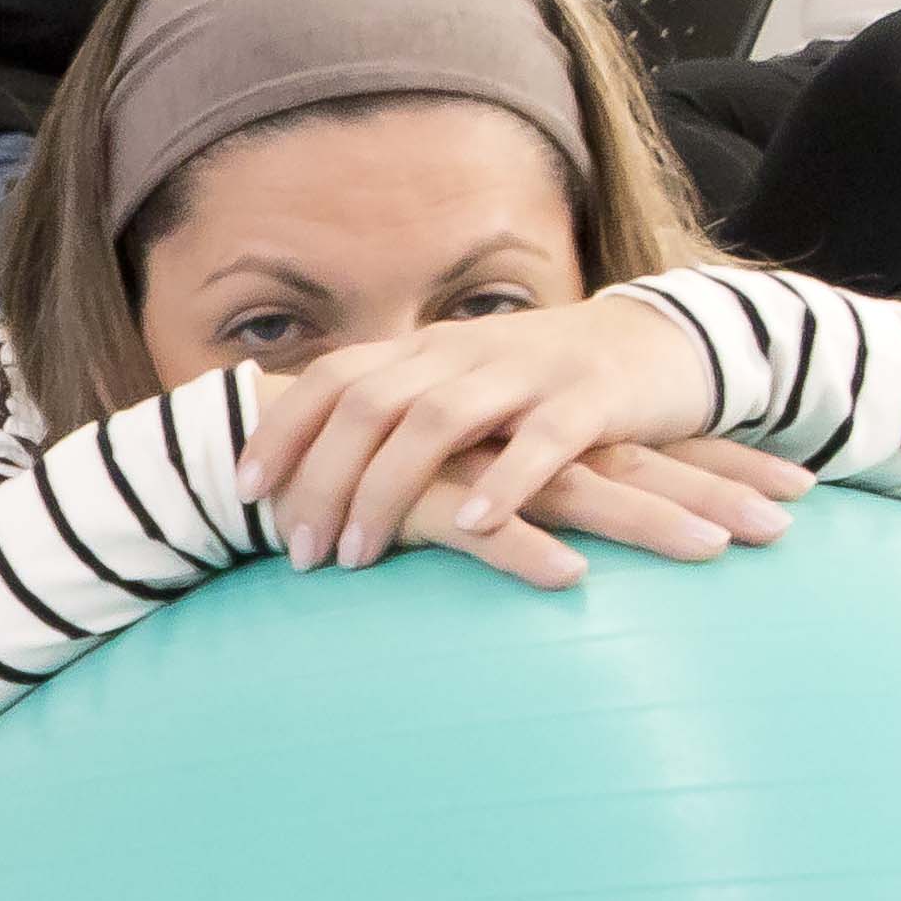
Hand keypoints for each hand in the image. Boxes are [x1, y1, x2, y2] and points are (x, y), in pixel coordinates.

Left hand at [234, 296, 722, 574]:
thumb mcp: (458, 392)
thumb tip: (305, 471)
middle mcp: (465, 353)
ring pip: (438, 422)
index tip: (239, 490)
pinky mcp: (591, 399)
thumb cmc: (539, 388)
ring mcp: (527, 372)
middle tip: (297, 553)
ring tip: (356, 556)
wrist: (660, 344)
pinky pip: (542, 440)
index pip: (334, 379)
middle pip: (371, 406)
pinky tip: (471, 526)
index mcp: (426, 352)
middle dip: (323, 479)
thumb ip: (393, 421)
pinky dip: (503, 482)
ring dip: (389, 490)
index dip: (282, 428)